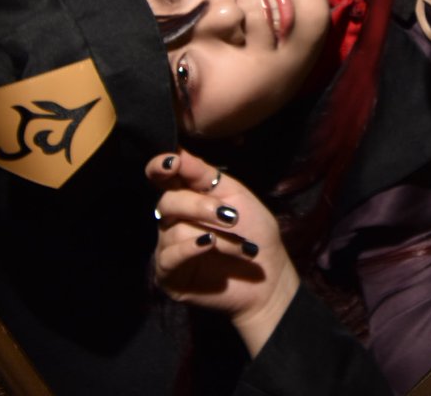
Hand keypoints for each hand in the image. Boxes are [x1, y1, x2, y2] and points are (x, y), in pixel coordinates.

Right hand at [147, 149, 299, 356]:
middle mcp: (173, 220)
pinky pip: (169, 255)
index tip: (172, 162)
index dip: (161, 166)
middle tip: (230, 216)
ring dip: (214, 234)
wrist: (269, 278)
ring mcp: (168, 247)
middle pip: (168, 202)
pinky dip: (191, 247)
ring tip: (241, 246)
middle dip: (199, 205)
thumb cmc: (255, 234)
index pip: (163, 177)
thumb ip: (206, 176)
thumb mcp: (237, 197)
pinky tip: (210, 245)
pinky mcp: (168, 275)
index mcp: (188, 197)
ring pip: (174, 229)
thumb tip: (177, 153)